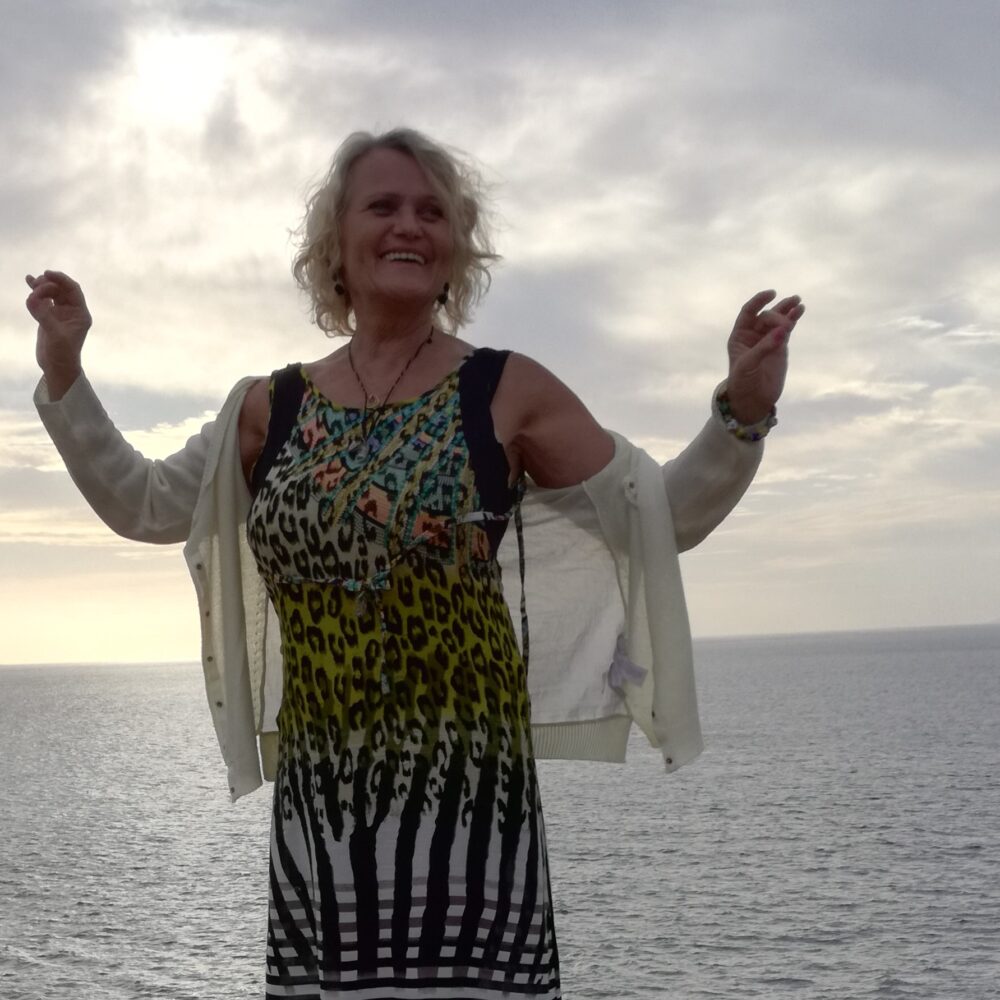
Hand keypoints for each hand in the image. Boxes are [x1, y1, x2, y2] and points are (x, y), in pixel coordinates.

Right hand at [25, 270, 91, 397]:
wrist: (57, 368)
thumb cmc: (62, 354)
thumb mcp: (54, 334)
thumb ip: (43, 315)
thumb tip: (31, 298)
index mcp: (80, 314)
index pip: (73, 290)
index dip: (61, 279)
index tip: (47, 274)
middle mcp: (72, 311)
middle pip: (61, 289)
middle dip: (48, 283)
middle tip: (36, 286)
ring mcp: (60, 313)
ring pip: (52, 293)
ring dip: (42, 285)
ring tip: (31, 282)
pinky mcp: (49, 317)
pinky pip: (43, 300)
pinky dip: (36, 291)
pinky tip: (29, 281)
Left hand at [725, 289, 803, 423]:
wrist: (752, 400)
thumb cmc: (742, 381)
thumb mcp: (748, 364)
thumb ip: (764, 347)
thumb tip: (782, 332)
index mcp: (740, 336)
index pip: (748, 312)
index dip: (758, 301)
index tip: (771, 294)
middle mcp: (754, 335)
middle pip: (766, 316)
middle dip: (776, 315)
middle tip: (785, 325)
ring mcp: (768, 340)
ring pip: (778, 320)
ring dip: (787, 309)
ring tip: (797, 301)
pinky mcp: (780, 347)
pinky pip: (787, 330)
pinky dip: (793, 320)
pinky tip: (800, 310)